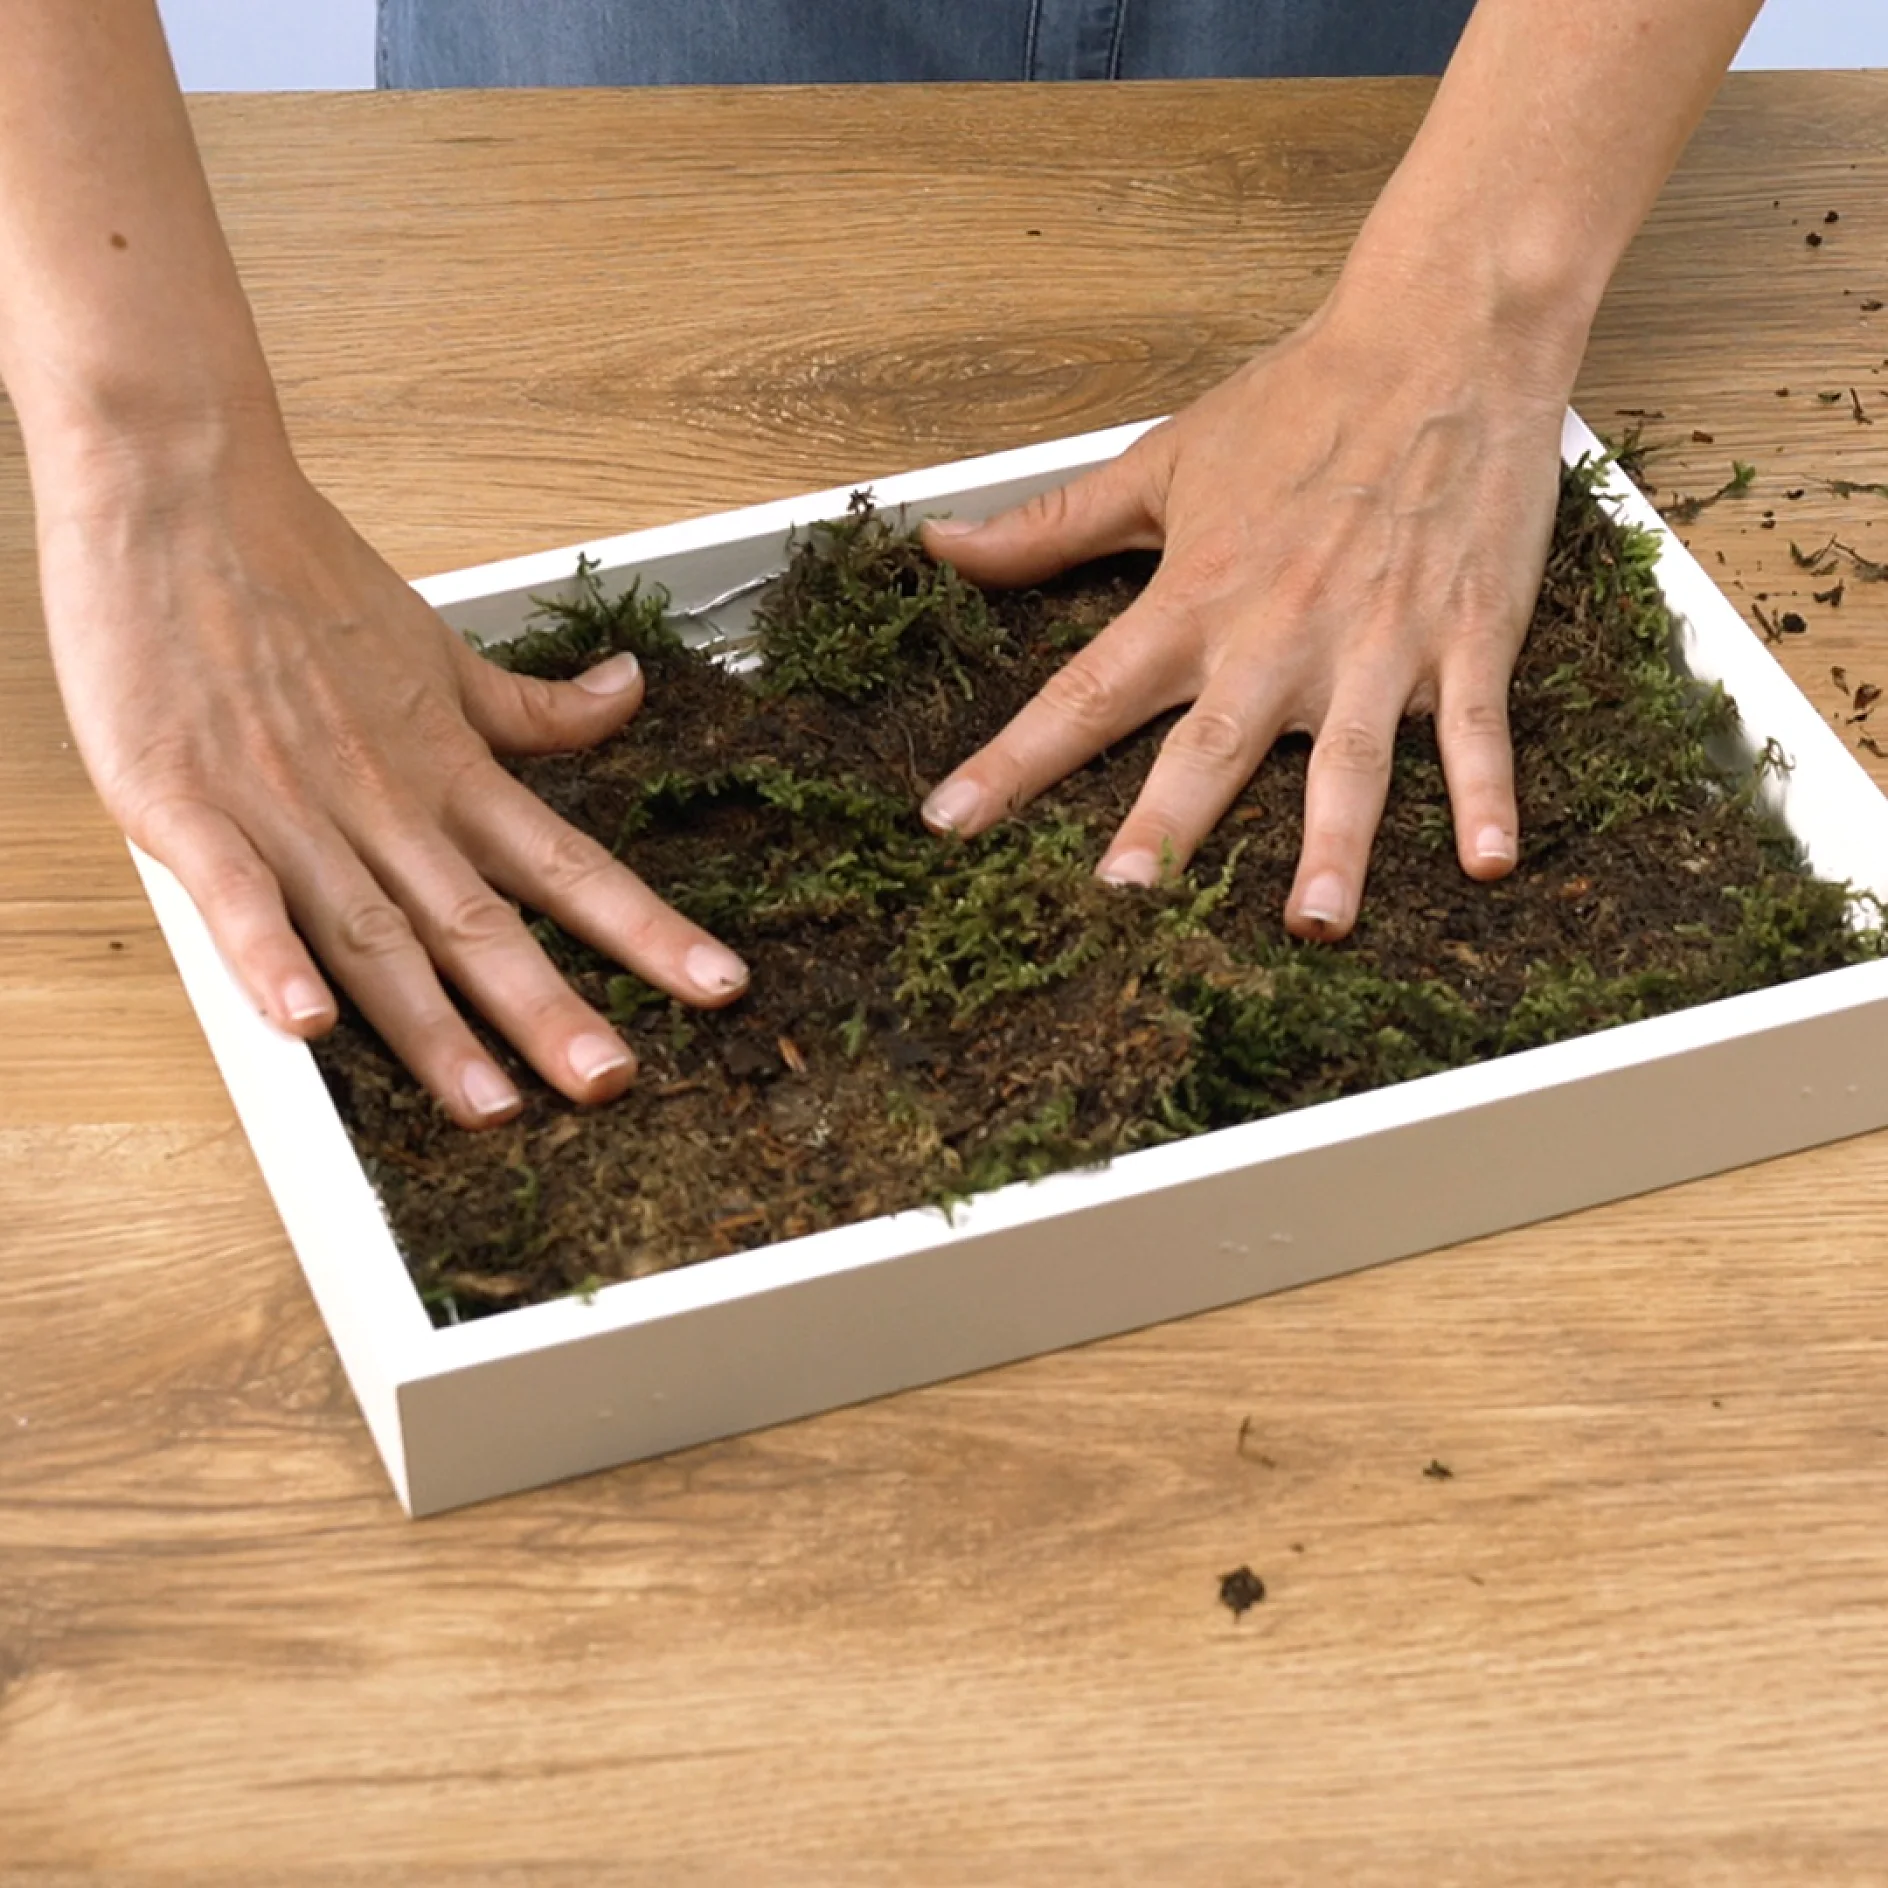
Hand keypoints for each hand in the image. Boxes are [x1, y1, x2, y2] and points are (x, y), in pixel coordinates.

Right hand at [38, 425, 748, 1127]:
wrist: (181, 490)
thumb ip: (533, 708)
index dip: (646, 930)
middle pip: (481, 922)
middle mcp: (386, 802)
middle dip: (549, 1009)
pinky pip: (235, 893)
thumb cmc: (300, 574)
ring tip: (489, 1102)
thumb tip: (630, 693)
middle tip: (612, 1081)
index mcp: (447, 770)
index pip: (568, 864)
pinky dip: (269, 956)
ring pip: (374, 931)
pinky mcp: (186, 803)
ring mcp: (290, 807)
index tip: (717, 986)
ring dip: (431, 1023)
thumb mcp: (441, 650)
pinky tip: (305, 1025)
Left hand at [917, 292, 1574, 938]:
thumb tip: (943, 546)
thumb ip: (1050, 526)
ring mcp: (1376, 641)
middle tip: (1124, 895)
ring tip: (1315, 923)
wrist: (1442, 334)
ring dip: (1334, 845)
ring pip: (1349, 761)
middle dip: (1166, 823)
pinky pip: (1475, 729)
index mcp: (1196, 597)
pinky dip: (1488, 794)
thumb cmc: (1302, 401)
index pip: (1082, 692)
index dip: (1012, 761)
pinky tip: (1493, 863)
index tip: (950, 823)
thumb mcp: (1160, 460)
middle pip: (1209, 745)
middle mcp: (1277, 635)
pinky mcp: (1466, 638)